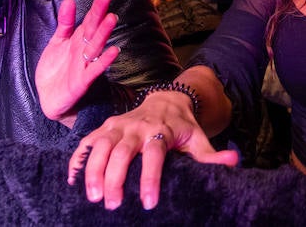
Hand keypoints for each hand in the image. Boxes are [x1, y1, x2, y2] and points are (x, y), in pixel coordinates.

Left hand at [35, 0, 120, 124]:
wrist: (48, 98)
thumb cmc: (55, 69)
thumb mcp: (57, 41)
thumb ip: (65, 22)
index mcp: (78, 39)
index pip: (90, 18)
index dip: (96, 4)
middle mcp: (84, 49)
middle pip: (93, 28)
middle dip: (100, 13)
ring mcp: (85, 64)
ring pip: (96, 45)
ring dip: (104, 33)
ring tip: (111, 18)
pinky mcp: (83, 80)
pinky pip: (95, 68)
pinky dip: (104, 60)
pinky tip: (113, 50)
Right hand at [70, 89, 237, 210]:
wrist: (166, 100)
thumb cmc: (182, 127)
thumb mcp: (198, 139)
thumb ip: (211, 155)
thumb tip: (233, 162)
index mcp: (161, 131)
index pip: (155, 154)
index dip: (150, 178)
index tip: (148, 202)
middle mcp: (137, 126)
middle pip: (123, 151)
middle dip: (116, 178)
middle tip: (112, 205)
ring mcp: (118, 125)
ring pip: (101, 145)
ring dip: (94, 170)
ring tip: (92, 196)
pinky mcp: (104, 127)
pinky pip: (87, 142)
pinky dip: (78, 159)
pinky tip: (72, 180)